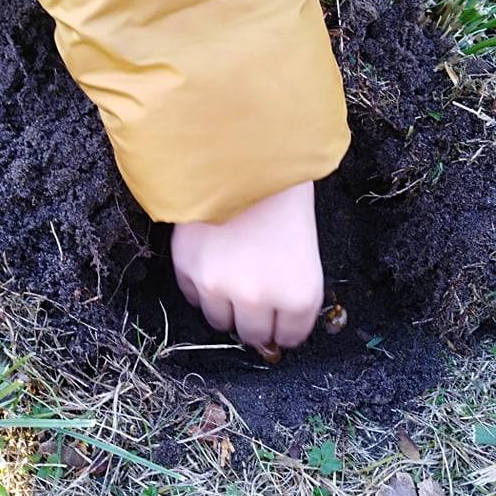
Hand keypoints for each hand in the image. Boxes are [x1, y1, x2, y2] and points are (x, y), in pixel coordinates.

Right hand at [171, 181, 323, 351]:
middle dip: (256, 321)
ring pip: (220, 322)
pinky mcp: (188, 270)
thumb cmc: (282, 200)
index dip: (285, 327)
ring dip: (227, 307)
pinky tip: (213, 262)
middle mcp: (258, 298)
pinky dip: (202, 287)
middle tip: (254, 299)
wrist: (246, 159)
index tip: (280, 318)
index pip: (290, 336)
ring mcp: (219, 287)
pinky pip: (194, 298)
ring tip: (232, 276)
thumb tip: (274, 329)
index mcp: (298, 295)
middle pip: (253, 335)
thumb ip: (292, 294)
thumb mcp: (306, 252)